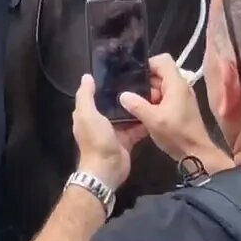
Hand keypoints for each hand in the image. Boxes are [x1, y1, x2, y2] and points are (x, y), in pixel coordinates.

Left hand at [72, 74, 147, 189]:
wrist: (107, 168)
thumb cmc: (95, 139)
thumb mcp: (87, 114)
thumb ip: (85, 96)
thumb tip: (86, 76)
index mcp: (88, 114)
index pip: (96, 95)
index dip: (104, 85)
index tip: (119, 71)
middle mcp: (101, 121)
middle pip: (113, 104)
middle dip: (124, 95)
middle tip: (140, 80)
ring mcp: (115, 131)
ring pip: (127, 115)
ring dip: (136, 107)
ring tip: (150, 91)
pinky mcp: (127, 140)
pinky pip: (136, 127)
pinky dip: (143, 121)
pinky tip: (154, 110)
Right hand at [120, 54, 220, 163]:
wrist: (196, 153)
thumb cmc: (176, 134)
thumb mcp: (153, 120)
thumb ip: (137, 105)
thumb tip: (123, 95)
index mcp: (176, 84)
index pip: (162, 60)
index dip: (147, 63)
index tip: (133, 74)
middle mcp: (181, 86)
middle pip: (160, 73)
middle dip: (144, 81)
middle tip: (129, 92)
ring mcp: (182, 97)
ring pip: (161, 86)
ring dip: (148, 94)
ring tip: (134, 103)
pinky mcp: (180, 107)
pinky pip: (165, 97)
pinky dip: (154, 101)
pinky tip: (143, 112)